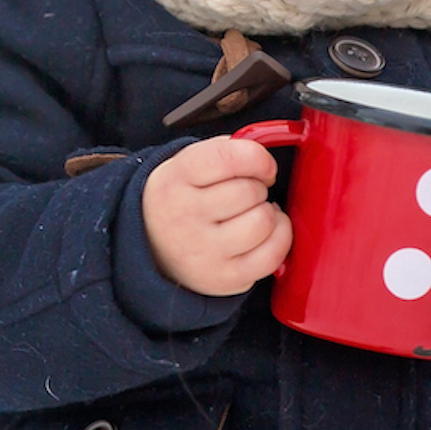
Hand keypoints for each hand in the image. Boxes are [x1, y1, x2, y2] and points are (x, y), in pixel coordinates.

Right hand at [141, 136, 290, 295]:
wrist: (152, 245)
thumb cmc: (181, 199)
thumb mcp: (187, 164)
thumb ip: (225, 151)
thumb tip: (264, 159)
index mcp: (176, 179)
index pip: (228, 158)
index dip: (257, 158)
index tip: (261, 165)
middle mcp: (186, 216)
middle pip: (250, 191)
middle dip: (257, 187)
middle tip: (245, 194)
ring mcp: (205, 251)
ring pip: (263, 222)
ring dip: (268, 213)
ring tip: (253, 213)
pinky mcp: (224, 278)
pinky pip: (272, 255)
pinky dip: (279, 238)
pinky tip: (265, 232)